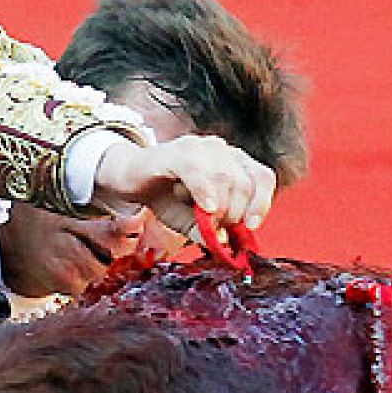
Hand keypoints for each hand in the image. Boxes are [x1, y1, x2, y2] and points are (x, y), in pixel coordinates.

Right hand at [94, 135, 276, 242]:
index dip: (262, 203)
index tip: (251, 227)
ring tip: (202, 216)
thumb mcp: (190, 221)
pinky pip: (198, 171)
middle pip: (244, 182)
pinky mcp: (176, 152)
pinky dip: (205, 192)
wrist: (129, 179)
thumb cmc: (164, 196)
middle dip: (234, 213)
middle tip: (214, 227)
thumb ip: (209, 232)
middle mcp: (221, 151)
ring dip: (219, 207)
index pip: (262, 178)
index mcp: (233, 164)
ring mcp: (200, 148)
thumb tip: (225, 244)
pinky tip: (205, 207)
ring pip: (225, 177)